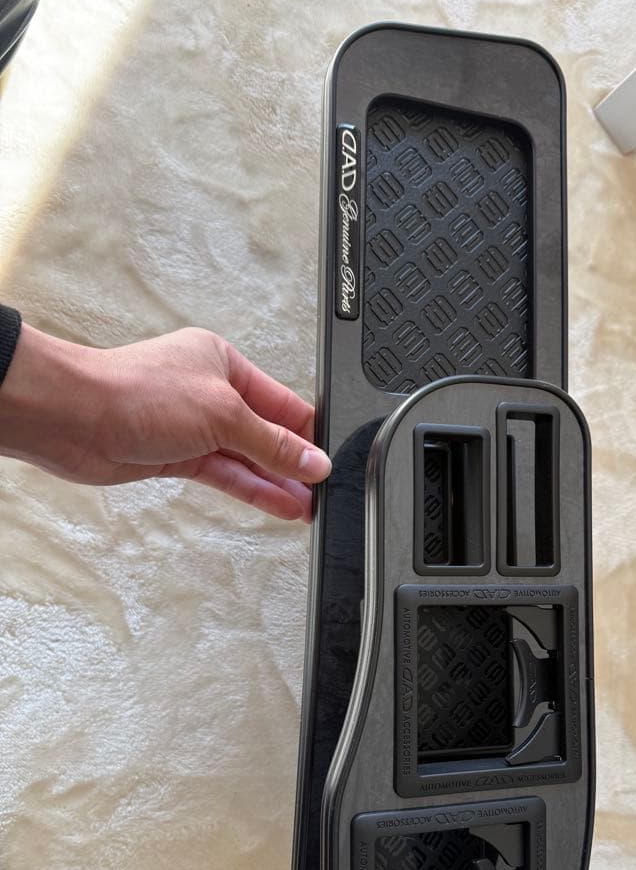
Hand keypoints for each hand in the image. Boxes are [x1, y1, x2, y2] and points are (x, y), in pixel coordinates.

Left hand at [0, 324, 330, 520]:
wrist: (72, 418)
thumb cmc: (132, 392)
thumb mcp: (222, 414)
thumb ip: (272, 444)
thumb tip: (312, 461)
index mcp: (224, 362)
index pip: (283, 402)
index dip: (308, 434)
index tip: (330, 462)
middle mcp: (210, 392)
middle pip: (266, 433)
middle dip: (294, 463)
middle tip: (323, 490)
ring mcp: (192, 427)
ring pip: (247, 459)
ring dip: (276, 482)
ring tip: (308, 506)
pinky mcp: (176, 457)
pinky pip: (225, 475)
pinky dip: (251, 490)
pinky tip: (277, 504)